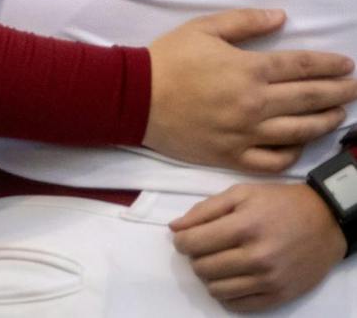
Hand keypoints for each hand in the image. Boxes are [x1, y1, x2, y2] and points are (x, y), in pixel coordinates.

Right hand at [144, 9, 356, 173]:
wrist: (134, 96)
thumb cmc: (168, 58)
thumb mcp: (203, 28)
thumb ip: (245, 22)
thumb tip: (281, 18)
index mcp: (249, 69)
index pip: (302, 66)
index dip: (329, 65)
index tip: (346, 65)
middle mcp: (255, 103)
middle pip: (309, 98)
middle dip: (339, 92)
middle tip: (355, 88)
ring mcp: (246, 133)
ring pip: (299, 131)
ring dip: (325, 122)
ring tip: (338, 115)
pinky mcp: (232, 155)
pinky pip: (273, 161)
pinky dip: (292, 154)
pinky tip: (299, 143)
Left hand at [170, 183, 344, 311]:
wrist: (325, 221)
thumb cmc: (279, 202)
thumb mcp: (240, 193)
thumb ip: (204, 210)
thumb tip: (175, 228)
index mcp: (244, 227)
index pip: (192, 243)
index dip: (182, 241)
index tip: (186, 237)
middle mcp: (257, 257)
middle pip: (202, 268)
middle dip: (196, 257)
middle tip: (205, 248)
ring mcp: (269, 280)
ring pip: (217, 289)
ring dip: (210, 277)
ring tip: (219, 262)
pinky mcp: (280, 295)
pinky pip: (239, 305)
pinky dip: (228, 294)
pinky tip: (232, 278)